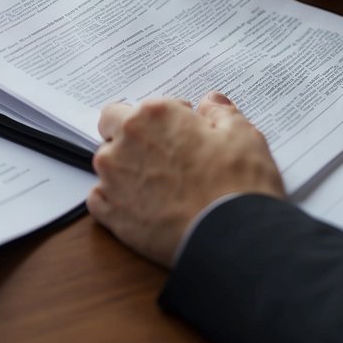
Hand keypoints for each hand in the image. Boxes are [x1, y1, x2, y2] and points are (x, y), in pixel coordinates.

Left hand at [86, 91, 284, 266]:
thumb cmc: (240, 185)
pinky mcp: (110, 215)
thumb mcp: (243, 136)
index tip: (170, 133)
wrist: (234, 239)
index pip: (123, 109)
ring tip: (160, 190)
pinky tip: (143, 209)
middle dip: (130, 144)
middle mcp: (124, 143)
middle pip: (111, 136)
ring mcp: (112, 180)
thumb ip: (219, 113)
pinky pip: (99, 201)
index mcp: (153, 116)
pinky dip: (115, 203)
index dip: (147, 121)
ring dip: (125, 173)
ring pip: (107, 169)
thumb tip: (210, 103)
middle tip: (164, 161)